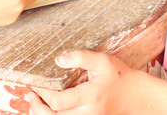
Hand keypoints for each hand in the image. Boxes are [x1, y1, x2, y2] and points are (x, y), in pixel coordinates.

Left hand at [29, 50, 150, 114]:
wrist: (136, 96)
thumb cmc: (118, 76)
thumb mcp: (102, 61)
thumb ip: (80, 57)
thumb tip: (59, 59)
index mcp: (90, 96)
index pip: (58, 102)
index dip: (43, 95)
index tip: (37, 85)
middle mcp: (89, 113)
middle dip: (38, 108)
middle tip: (30, 97)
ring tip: (35, 105)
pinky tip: (49, 111)